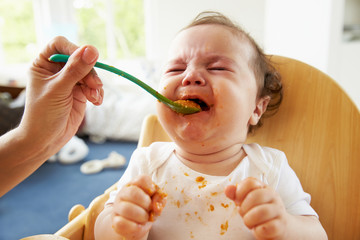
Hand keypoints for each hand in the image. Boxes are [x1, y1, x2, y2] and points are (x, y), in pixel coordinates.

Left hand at [20, 36, 103, 153]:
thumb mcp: (59, 89)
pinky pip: (94, 86)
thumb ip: (76, 70)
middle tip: (95, 85)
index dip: (74, 49)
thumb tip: (92, 50)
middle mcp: (56, 70)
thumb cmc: (43, 114)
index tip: (88, 59)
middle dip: (89, 72)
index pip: (60, 45)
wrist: (46, 140)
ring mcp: (69, 81)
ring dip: (95, 85)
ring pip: (89, 73)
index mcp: (43, 64)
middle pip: (79, 59)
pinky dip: (97, 93)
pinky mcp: (79, 92)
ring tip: (94, 98)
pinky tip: (96, 102)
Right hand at [112, 175, 166, 239]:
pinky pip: (121, 223)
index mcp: (134, 184)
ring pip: (126, 208)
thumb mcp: (155, 201)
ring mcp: (117, 207)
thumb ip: (159, 199)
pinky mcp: (115, 222)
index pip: (142, 179)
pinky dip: (133, 226)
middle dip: (146, 203)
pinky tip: (139, 226)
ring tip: (144, 218)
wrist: (135, 224)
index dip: (150, 187)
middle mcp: (123, 193)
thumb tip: (156, 206)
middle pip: (133, 192)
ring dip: (141, 215)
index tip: (152, 194)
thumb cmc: (145, 208)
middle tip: (149, 209)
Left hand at [225, 177, 288, 239]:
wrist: (279, 227)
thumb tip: (227, 189)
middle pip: (255, 196)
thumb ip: (236, 195)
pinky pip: (267, 228)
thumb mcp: (246, 201)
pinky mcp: (281, 226)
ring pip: (261, 212)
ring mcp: (279, 210)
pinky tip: (258, 230)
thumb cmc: (258, 212)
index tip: (238, 201)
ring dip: (249, 220)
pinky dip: (258, 231)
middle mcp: (273, 196)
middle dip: (244, 208)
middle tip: (244, 214)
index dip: (239, 192)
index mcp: (263, 187)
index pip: (250, 182)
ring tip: (250, 223)